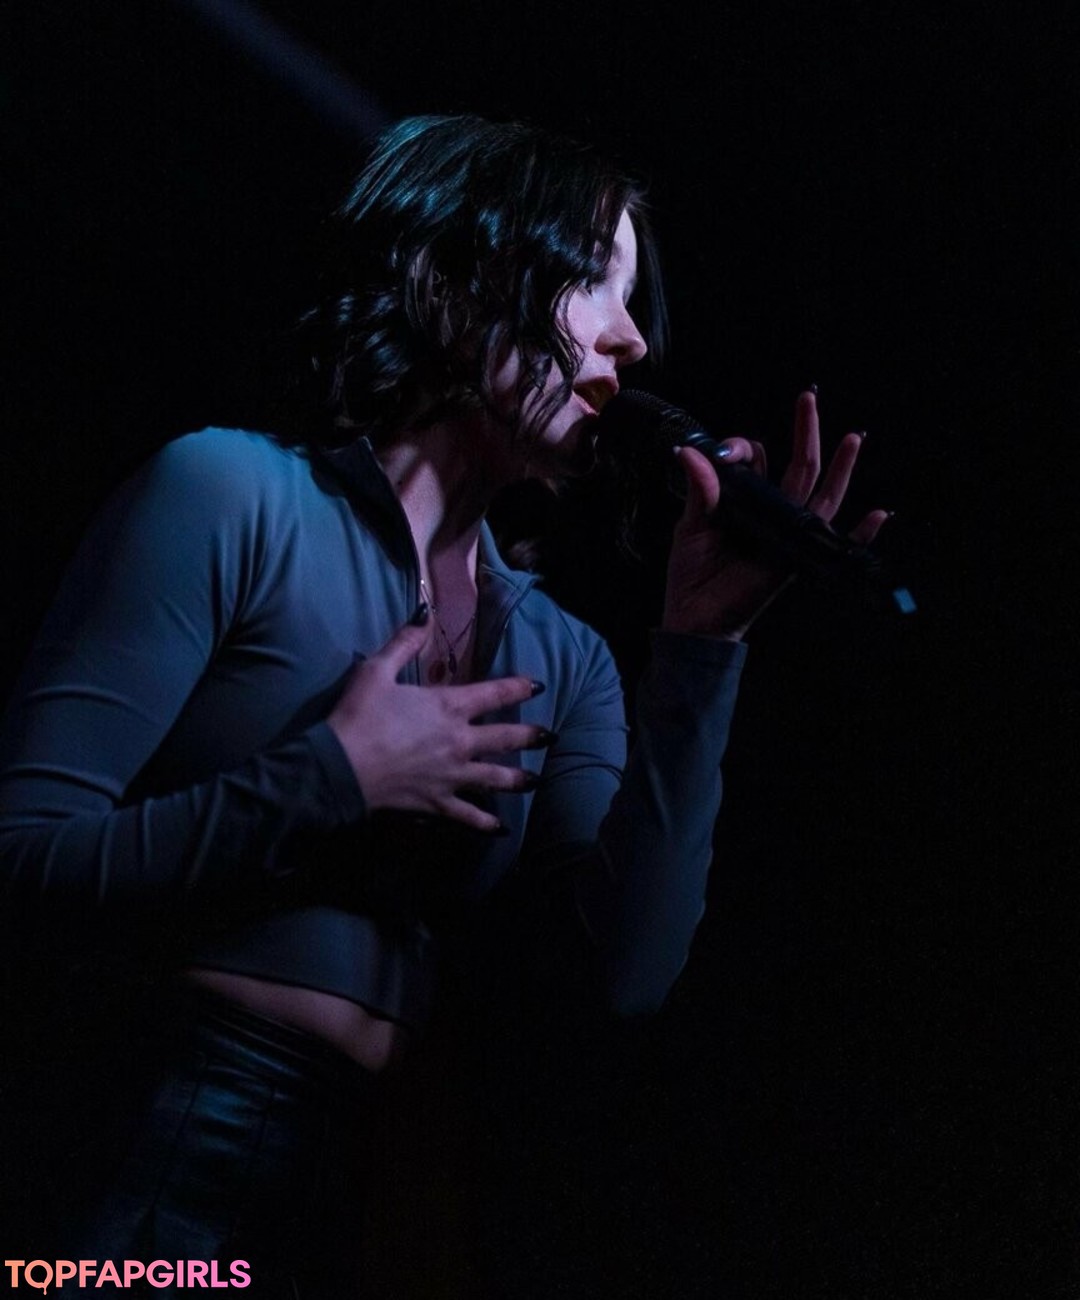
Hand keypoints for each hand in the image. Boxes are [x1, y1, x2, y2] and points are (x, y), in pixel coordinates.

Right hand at [326, 610, 550, 831]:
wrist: (341, 766)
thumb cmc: (359, 716)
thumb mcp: (377, 670)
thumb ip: (405, 642)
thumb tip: (425, 612)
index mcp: (448, 707)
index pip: (494, 694)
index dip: (518, 688)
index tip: (537, 686)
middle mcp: (460, 742)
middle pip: (505, 738)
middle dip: (530, 737)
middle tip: (550, 737)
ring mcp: (452, 775)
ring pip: (496, 778)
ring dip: (519, 779)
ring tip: (536, 780)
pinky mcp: (438, 802)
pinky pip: (469, 816)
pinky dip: (486, 824)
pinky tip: (501, 829)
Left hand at [662, 390, 889, 638]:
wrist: (695, 618)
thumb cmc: (693, 575)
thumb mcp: (691, 527)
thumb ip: (699, 490)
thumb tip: (690, 453)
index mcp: (747, 501)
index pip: (757, 460)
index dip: (744, 448)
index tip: (727, 450)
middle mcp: (772, 514)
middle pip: (800, 467)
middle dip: (806, 432)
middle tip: (808, 399)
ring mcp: (787, 535)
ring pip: (821, 495)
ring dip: (841, 468)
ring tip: (853, 438)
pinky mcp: (795, 561)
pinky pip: (837, 546)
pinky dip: (861, 535)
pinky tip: (880, 516)